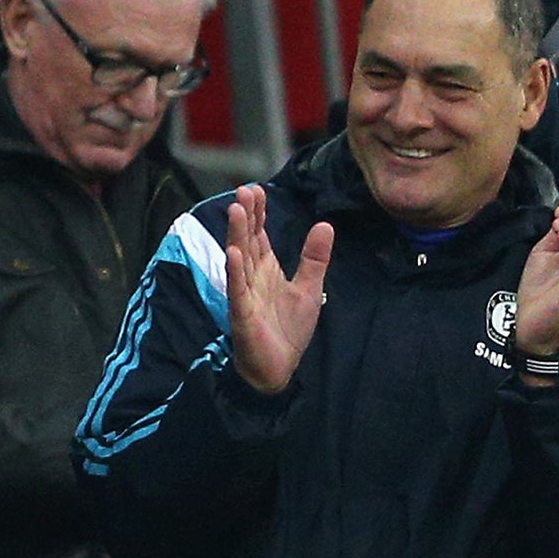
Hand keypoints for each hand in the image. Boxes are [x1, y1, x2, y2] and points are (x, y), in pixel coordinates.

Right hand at [224, 185, 334, 393]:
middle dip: (246, 216)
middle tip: (244, 190)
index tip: (256, 189)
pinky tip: (233, 253)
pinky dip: (235, 271)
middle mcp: (252, 276)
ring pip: (239, 258)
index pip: (260, 234)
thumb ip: (314, 258)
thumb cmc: (289, 329)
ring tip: (236, 210)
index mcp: (266, 269)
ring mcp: (245, 293)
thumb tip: (325, 224)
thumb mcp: (309, 288)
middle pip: (247, 240)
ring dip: (236, 235)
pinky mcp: (242, 313)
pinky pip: (237, 289)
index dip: (258, 213)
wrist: (278, 368)